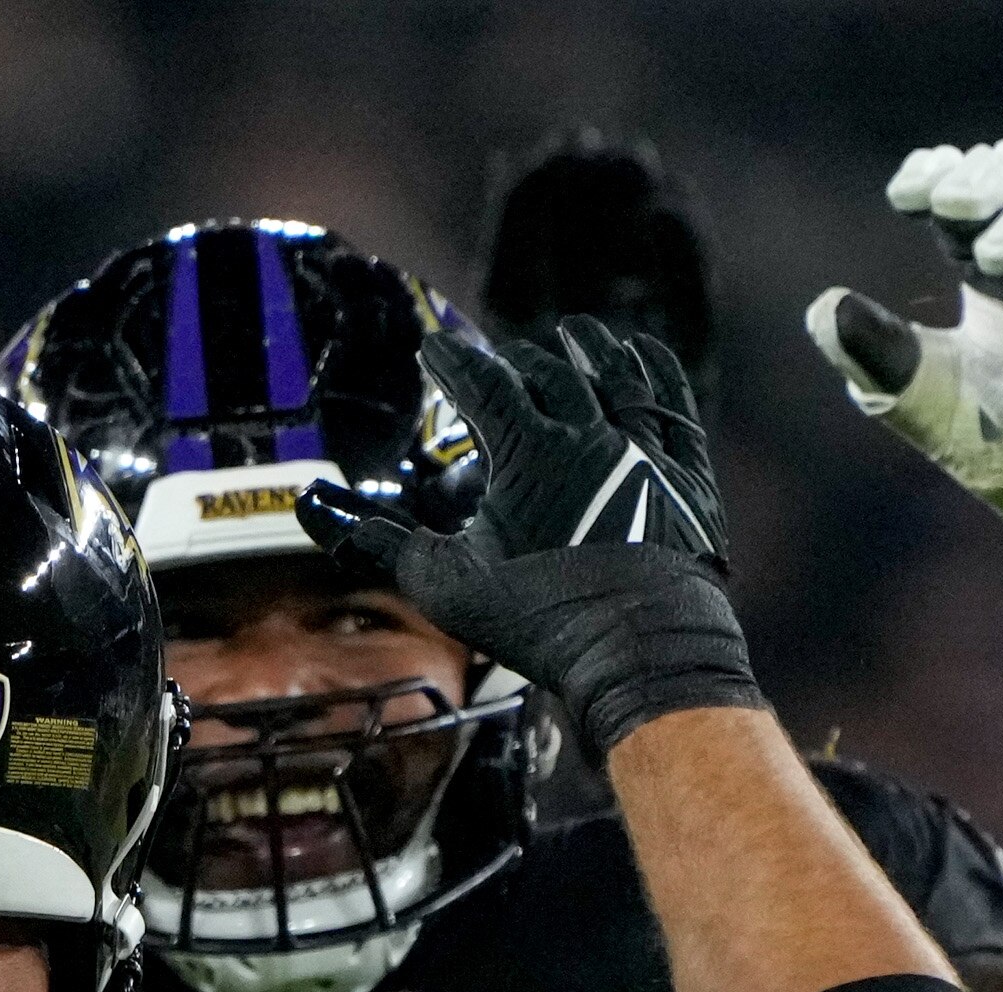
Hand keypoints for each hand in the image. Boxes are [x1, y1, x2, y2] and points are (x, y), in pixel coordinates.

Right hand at [297, 315, 762, 760]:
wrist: (642, 647)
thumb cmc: (537, 617)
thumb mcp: (443, 582)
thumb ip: (381, 540)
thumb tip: (317, 506)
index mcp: (525, 449)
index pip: (479, 383)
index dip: (450, 362)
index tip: (433, 349)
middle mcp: (588, 433)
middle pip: (547, 373)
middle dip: (517, 361)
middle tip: (499, 358)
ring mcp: (643, 447)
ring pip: (614, 375)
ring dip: (589, 350)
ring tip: (574, 333)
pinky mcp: (685, 470)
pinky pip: (671, 401)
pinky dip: (654, 371)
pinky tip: (642, 356)